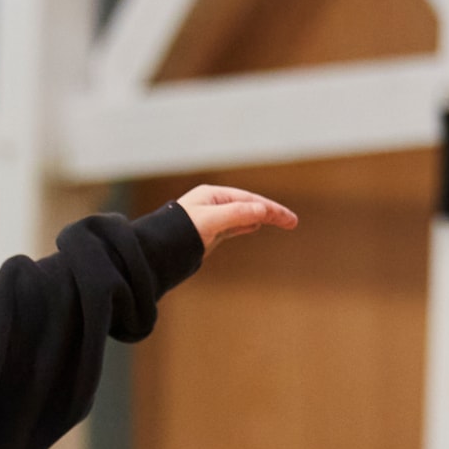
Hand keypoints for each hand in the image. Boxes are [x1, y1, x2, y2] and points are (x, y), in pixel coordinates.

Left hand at [176, 184, 297, 250]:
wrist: (156, 252)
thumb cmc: (177, 233)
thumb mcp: (210, 221)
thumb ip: (236, 214)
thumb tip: (261, 211)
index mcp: (212, 195)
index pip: (249, 200)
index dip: (271, 209)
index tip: (288, 219)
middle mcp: (212, 204)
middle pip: (249, 206)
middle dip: (271, 213)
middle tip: (292, 222)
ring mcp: (211, 219)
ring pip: (243, 216)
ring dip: (262, 218)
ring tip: (280, 221)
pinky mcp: (207, 233)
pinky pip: (232, 226)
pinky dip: (245, 225)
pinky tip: (255, 226)